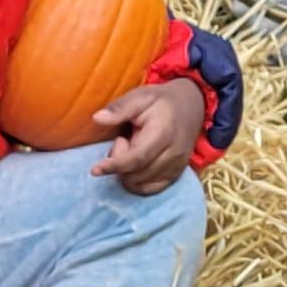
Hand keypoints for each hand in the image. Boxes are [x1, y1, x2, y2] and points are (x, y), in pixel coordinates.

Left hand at [88, 79, 204, 194]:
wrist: (191, 105)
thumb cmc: (161, 101)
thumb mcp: (140, 97)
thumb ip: (119, 108)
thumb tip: (97, 118)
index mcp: (163, 133)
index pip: (136, 158)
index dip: (114, 166)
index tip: (95, 169)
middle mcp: (173, 153)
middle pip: (137, 175)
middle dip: (119, 166)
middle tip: (122, 142)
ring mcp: (177, 165)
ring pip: (142, 184)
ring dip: (127, 173)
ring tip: (132, 151)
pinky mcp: (177, 173)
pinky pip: (152, 189)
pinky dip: (137, 183)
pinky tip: (135, 167)